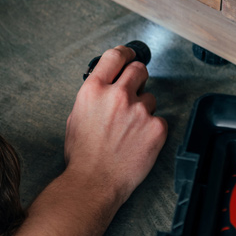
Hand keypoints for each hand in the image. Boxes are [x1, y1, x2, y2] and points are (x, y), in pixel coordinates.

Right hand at [64, 45, 167, 203]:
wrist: (94, 182)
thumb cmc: (83, 155)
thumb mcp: (76, 116)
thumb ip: (94, 97)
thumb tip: (106, 87)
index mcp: (94, 90)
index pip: (115, 56)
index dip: (125, 53)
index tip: (130, 55)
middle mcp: (117, 96)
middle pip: (139, 69)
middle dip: (138, 78)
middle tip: (134, 92)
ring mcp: (139, 111)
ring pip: (150, 98)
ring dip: (144, 109)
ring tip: (131, 131)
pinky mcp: (156, 128)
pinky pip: (159, 120)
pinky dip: (152, 130)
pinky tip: (138, 143)